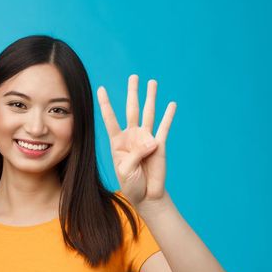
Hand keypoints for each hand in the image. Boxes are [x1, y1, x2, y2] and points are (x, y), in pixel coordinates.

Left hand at [96, 74, 176, 205]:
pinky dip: (168, 115)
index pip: (110, 118)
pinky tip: (171, 104)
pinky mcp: (160, 144)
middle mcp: (131, 136)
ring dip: (151, 98)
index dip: (106, 104)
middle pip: (132, 109)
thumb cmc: (131, 183)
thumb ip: (135, 154)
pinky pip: (164, 127)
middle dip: (133, 92)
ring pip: (148, 113)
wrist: (146, 195)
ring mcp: (146, 138)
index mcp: (117, 141)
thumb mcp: (125, 170)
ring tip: (152, 82)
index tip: (101, 89)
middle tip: (134, 76)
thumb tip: (152, 142)